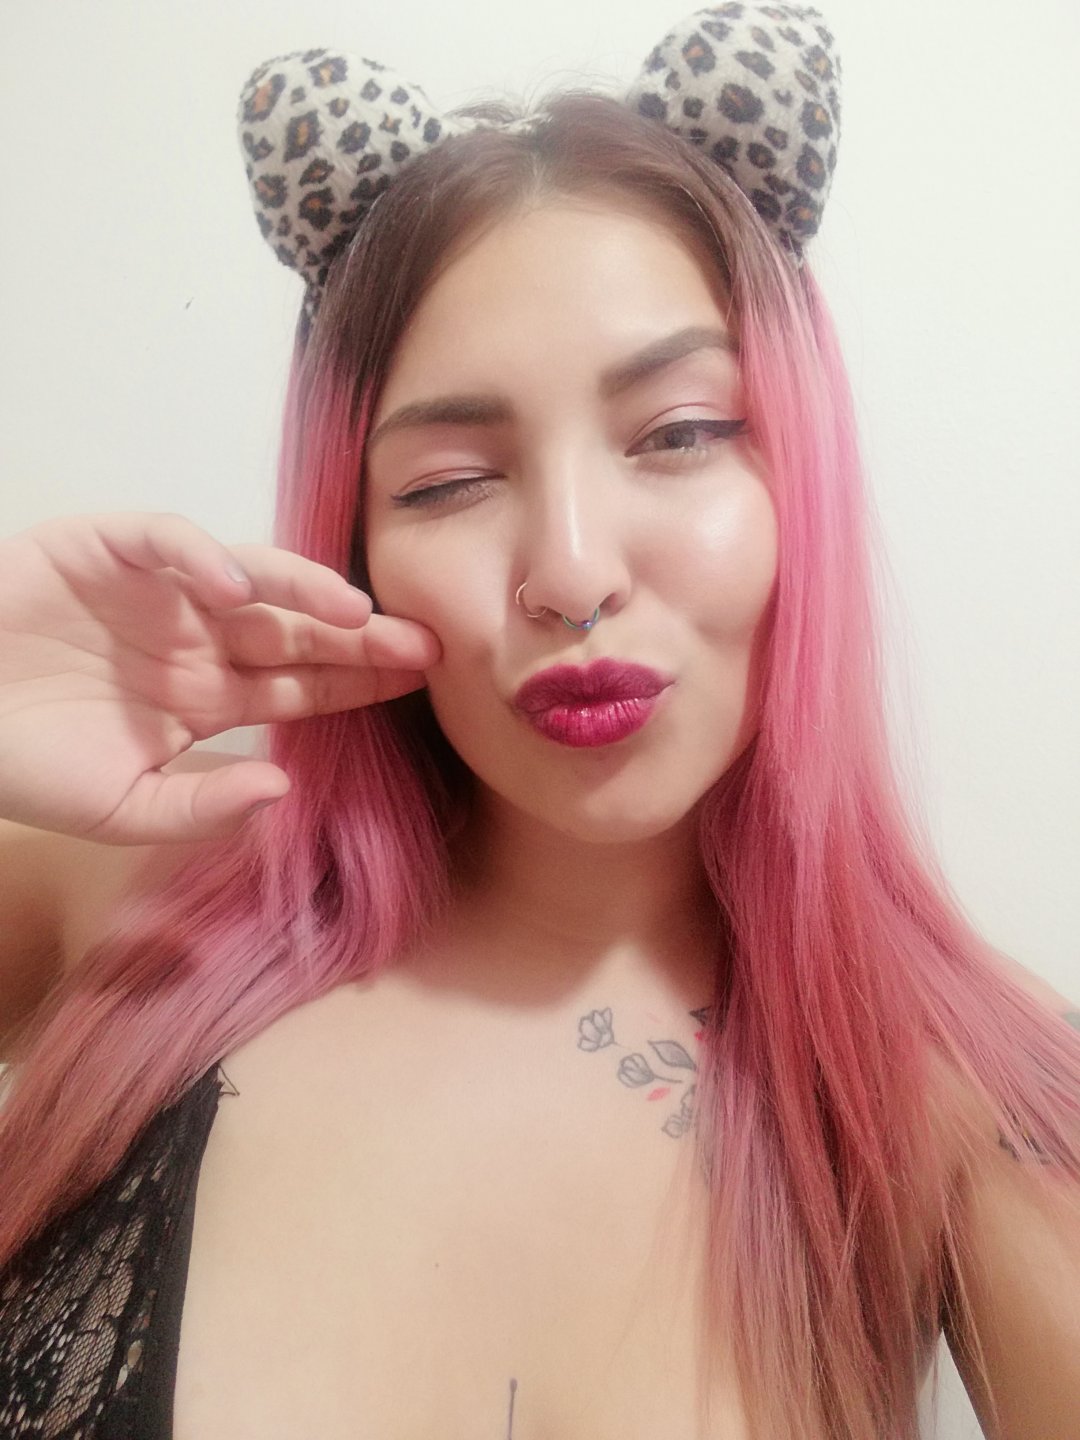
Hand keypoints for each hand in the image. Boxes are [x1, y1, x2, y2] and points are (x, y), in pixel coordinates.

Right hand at [0, 512, 441, 842]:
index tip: (419, 684)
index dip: (358, 682)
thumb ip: (201, 807)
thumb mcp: (122, 810)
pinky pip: (166, 542)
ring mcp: (157, 594)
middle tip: (423, 642)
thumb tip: (284, 789)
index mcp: (206, 698)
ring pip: (248, 578)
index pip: (301, 686)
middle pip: (294, 631)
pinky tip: (230, 588)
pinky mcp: (106, 551)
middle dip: (357, 638)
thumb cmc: (25, 767)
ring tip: (354, 612)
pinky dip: (199, 556)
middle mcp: (196, 640)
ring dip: (302, 589)